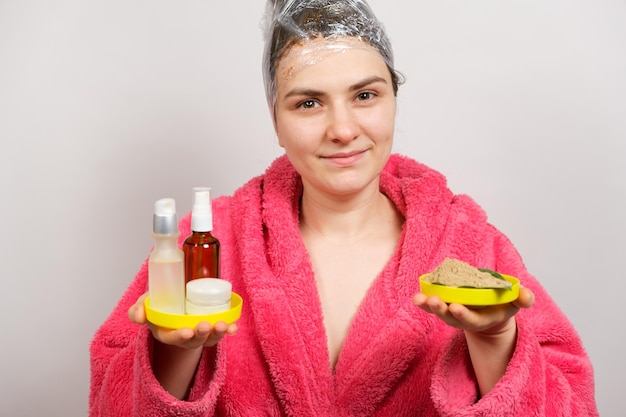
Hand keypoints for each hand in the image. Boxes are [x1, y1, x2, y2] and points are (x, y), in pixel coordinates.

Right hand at [128, 292, 237, 348]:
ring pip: (210, 337)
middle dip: (201, 334)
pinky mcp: (212, 326)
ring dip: (217, 333)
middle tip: (205, 325)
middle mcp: (185, 336)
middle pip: (194, 340)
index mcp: (166, 332)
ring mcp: (200, 333)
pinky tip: (233, 326)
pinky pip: (222, 330)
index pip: (172, 338)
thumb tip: (138, 316)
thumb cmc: (158, 304)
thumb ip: (138, 310)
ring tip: (223, 325)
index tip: (186, 331)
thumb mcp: (144, 304)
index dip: (180, 336)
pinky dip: (229, 329)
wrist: (174, 299)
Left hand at [412, 286, 534, 334]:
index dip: (463, 314)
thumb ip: (522, 299)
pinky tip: (417, 294)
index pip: (470, 319)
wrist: (488, 312)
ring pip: (438, 311)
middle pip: (449, 316)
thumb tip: (526, 295)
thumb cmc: (501, 306)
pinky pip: (431, 303)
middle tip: (433, 301)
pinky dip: (423, 300)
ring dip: (427, 305)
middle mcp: (463, 317)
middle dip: (441, 309)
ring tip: (418, 298)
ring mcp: (451, 312)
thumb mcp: (515, 303)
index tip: (455, 307)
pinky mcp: (443, 304)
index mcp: (480, 319)